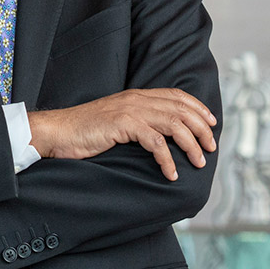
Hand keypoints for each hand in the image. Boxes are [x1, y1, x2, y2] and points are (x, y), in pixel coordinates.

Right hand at [28, 88, 216, 181]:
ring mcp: (129, 110)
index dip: (197, 108)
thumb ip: (138, 121)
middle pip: (181, 109)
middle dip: (201, 129)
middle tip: (211, 148)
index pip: (176, 95)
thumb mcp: (117, 121)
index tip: (211, 124)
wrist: (58, 131)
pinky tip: (170, 173)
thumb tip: (162, 135)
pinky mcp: (122, 124)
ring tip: (198, 162)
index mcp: (136, 95)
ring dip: (191, 144)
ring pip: (174, 123)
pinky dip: (167, 159)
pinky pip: (155, 141)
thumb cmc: (85, 131)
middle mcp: (136, 98)